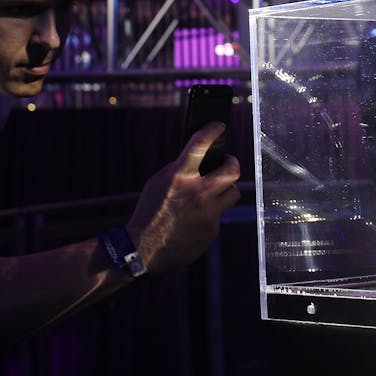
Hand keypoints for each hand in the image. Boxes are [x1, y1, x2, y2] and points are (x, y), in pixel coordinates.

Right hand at [127, 121, 240, 272]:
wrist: (143, 249)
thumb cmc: (149, 212)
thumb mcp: (158, 182)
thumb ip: (180, 170)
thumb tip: (201, 160)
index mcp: (179, 177)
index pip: (200, 144)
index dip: (212, 130)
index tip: (219, 126)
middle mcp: (197, 192)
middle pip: (233, 170)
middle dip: (231, 163)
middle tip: (226, 163)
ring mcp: (208, 213)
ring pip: (233, 193)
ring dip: (224, 190)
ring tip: (212, 192)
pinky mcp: (212, 230)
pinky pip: (219, 214)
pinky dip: (211, 213)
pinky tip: (196, 218)